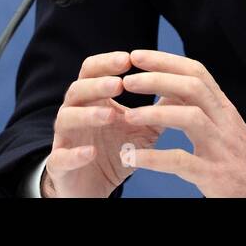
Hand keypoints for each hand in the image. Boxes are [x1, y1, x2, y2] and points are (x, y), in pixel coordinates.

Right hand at [41, 50, 175, 197]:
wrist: (93, 186)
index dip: (107, 62)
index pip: (93, 71)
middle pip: (77, 89)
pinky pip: (60, 157)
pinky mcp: (59, 165)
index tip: (129, 58)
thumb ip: (158, 108)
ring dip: (87, 115)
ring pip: (66, 118)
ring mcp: (64, 138)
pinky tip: (90, 152)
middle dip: (97, 85)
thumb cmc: (115, 149)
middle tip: (118, 83)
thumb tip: (186, 86)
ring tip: (110, 115)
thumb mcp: (140, 127)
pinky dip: (74, 154)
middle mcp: (74, 113)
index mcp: (92, 99)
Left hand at [117, 48, 245, 196]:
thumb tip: (168, 84)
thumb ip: (200, 105)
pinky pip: (181, 161)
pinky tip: (132, 156)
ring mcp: (221, 146)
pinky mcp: (214, 174)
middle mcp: (224, 120)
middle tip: (127, 81)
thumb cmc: (238, 156)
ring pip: (190, 118)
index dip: (165, 61)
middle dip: (157, 80)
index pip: (196, 72)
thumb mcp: (223, 123)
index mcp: (222, 107)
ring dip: (156, 114)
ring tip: (129, 116)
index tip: (137, 56)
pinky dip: (154, 158)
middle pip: (192, 87)